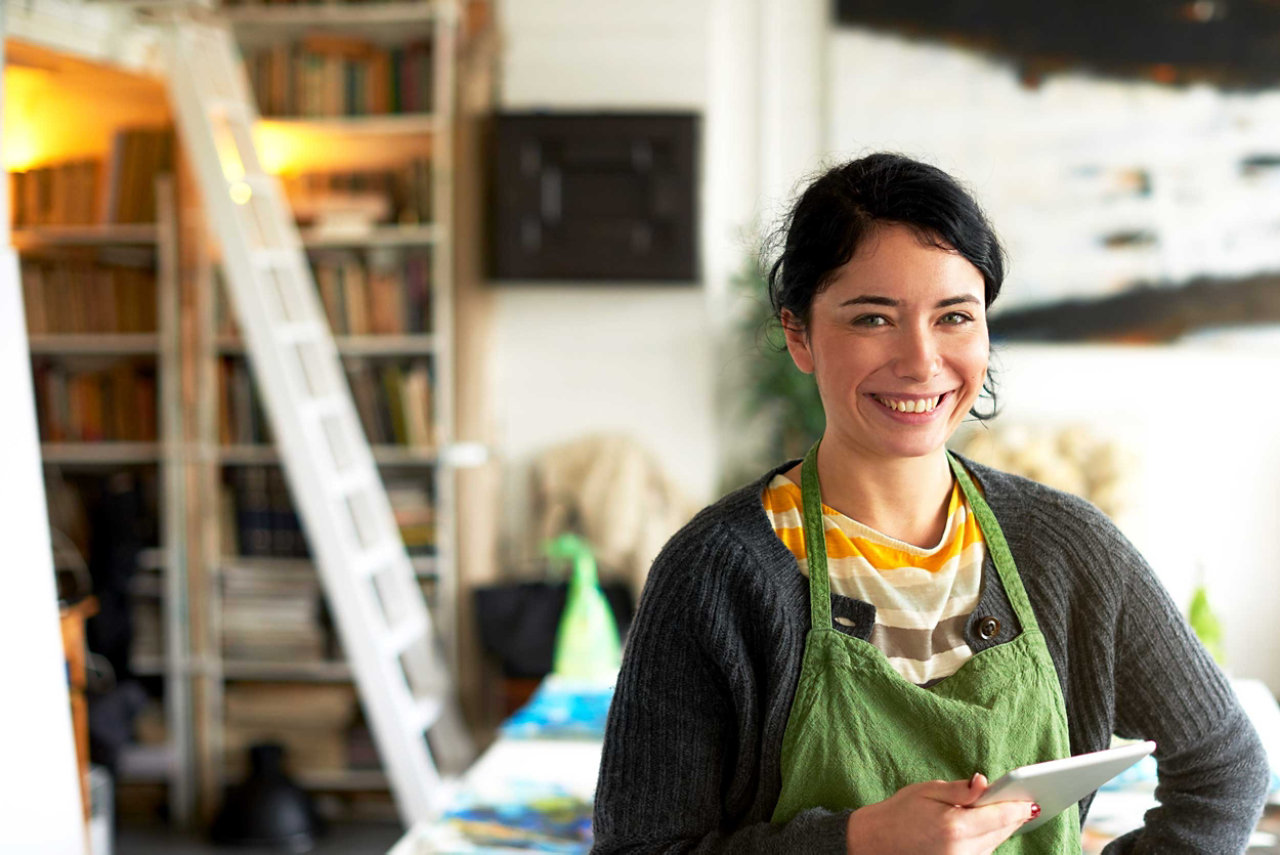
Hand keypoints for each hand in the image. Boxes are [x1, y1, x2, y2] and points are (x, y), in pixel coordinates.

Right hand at [844, 774, 1037, 854]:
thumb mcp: (928, 791)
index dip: (1018, 807)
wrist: (878, 841)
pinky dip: (990, 838)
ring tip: (1013, 812)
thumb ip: (961, 789)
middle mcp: (962, 849)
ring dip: (1003, 828)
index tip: (1032, 800)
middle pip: (1001, 832)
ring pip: (995, 844)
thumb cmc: (901, 812)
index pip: (999, 816)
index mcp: (955, 826)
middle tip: (1028, 802)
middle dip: (1014, 817)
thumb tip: (985, 782)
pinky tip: (991, 826)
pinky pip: (983, 852)